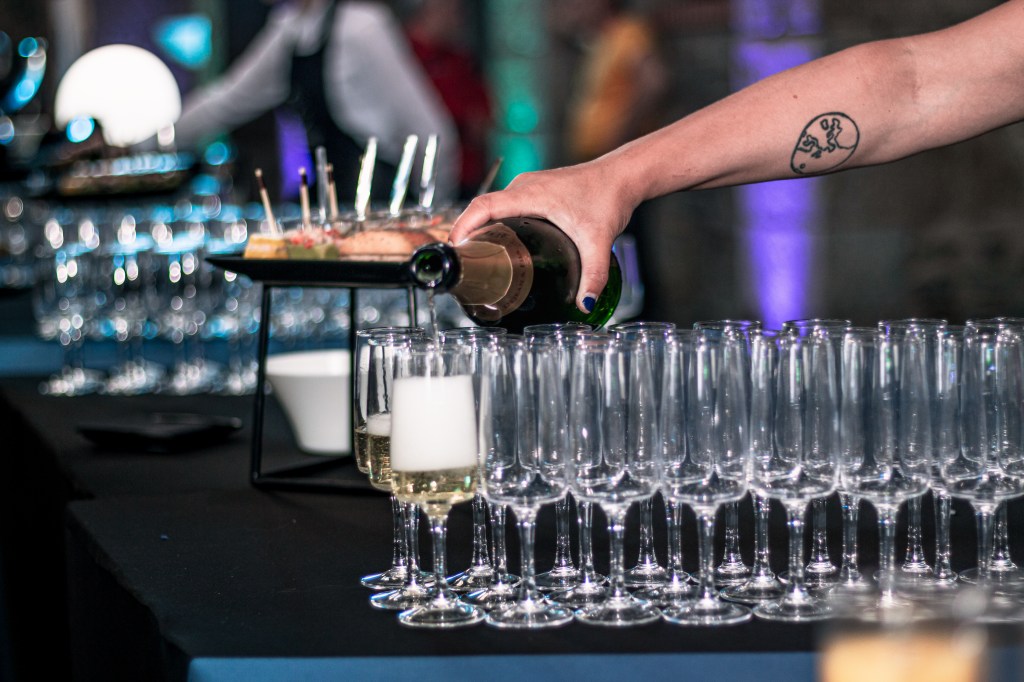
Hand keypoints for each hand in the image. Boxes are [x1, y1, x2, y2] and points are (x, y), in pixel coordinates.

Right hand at [450, 158, 638, 312]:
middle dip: (466, 233)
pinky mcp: (535, 190)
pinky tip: (498, 242)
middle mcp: (524, 186)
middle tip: (462, 263)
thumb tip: (585, 304)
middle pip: (482, 208)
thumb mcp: (599, 241)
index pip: (483, 206)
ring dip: (480, 227)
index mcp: (530, 194)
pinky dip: (494, 221)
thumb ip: (593, 275)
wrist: (624, 175)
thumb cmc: (609, 196)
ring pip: (493, 206)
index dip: (463, 226)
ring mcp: (529, 186)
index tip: (454, 248)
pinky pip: (505, 204)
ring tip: (474, 257)